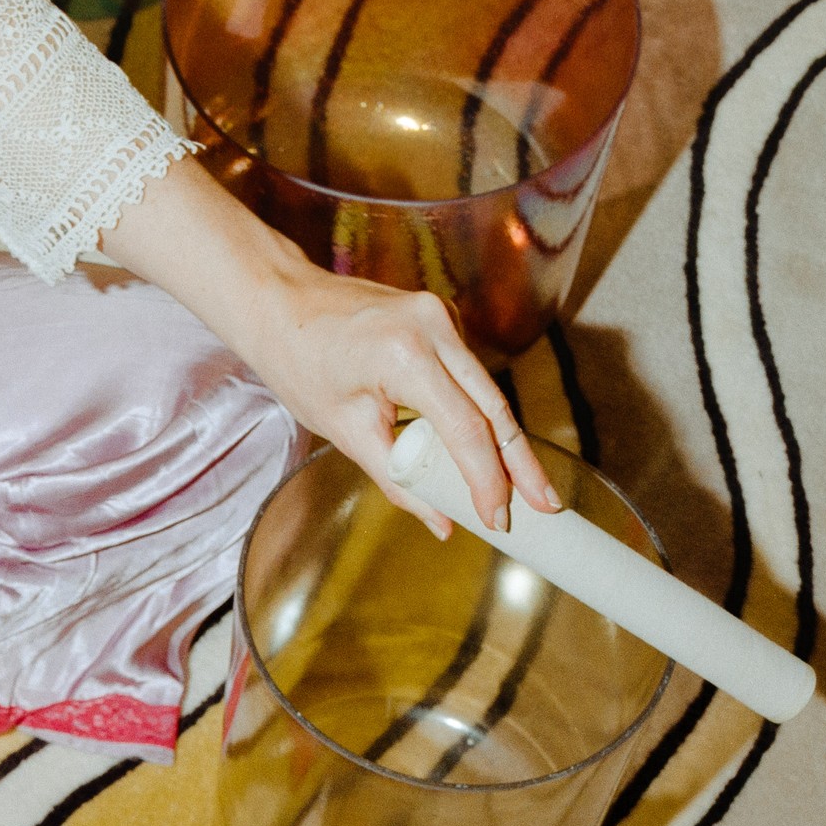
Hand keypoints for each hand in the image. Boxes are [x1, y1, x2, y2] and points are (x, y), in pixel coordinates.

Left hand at [97, 156, 560, 535]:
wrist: (280, 303)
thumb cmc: (300, 363)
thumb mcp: (346, 432)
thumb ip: (399, 481)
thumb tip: (442, 523)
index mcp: (406, 354)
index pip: (466, 428)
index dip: (488, 480)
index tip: (499, 517)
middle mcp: (434, 326)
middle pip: (495, 408)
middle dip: (521, 463)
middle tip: (545, 506)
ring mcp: (442, 316)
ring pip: (489, 391)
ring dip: (505, 442)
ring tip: (526, 489)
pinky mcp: (441, 319)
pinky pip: (471, 376)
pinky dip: (481, 415)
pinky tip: (492, 452)